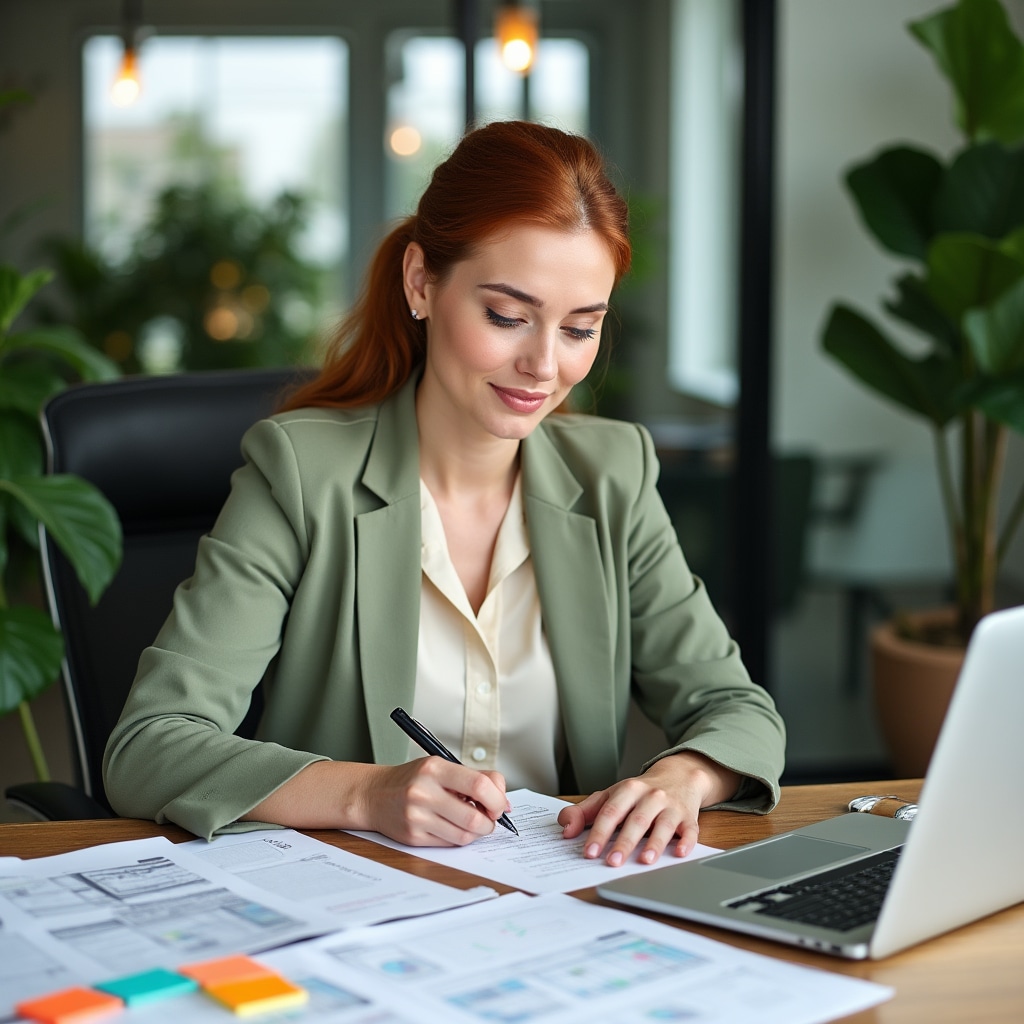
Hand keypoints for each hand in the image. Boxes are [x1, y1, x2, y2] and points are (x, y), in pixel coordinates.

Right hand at [362, 757, 508, 846]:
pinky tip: (453, 827)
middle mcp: (424, 792)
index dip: (497, 799)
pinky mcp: (413, 837)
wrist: (374, 795)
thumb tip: (505, 802)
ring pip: (464, 836)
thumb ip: (476, 778)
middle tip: (489, 818)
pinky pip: (449, 844)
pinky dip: (459, 838)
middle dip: (490, 823)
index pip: (479, 786)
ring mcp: (417, 817)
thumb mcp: (442, 766)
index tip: (500, 805)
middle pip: (474, 818)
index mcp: (435, 768)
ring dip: (476, 833)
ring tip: (471, 822)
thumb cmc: (415, 779)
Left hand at [557, 752, 739, 866]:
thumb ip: (585, 811)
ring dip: (654, 843)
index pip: (611, 812)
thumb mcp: (611, 795)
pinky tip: (679, 854)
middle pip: (636, 820)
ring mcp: (671, 806)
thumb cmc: (640, 792)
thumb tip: (565, 829)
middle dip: (624, 842)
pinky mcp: (689, 817)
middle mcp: (650, 796)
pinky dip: (686, 842)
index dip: (599, 832)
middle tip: (612, 862)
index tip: (590, 852)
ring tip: (644, 861)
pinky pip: (690, 830)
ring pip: (663, 825)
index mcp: (628, 790)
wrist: (679, 775)